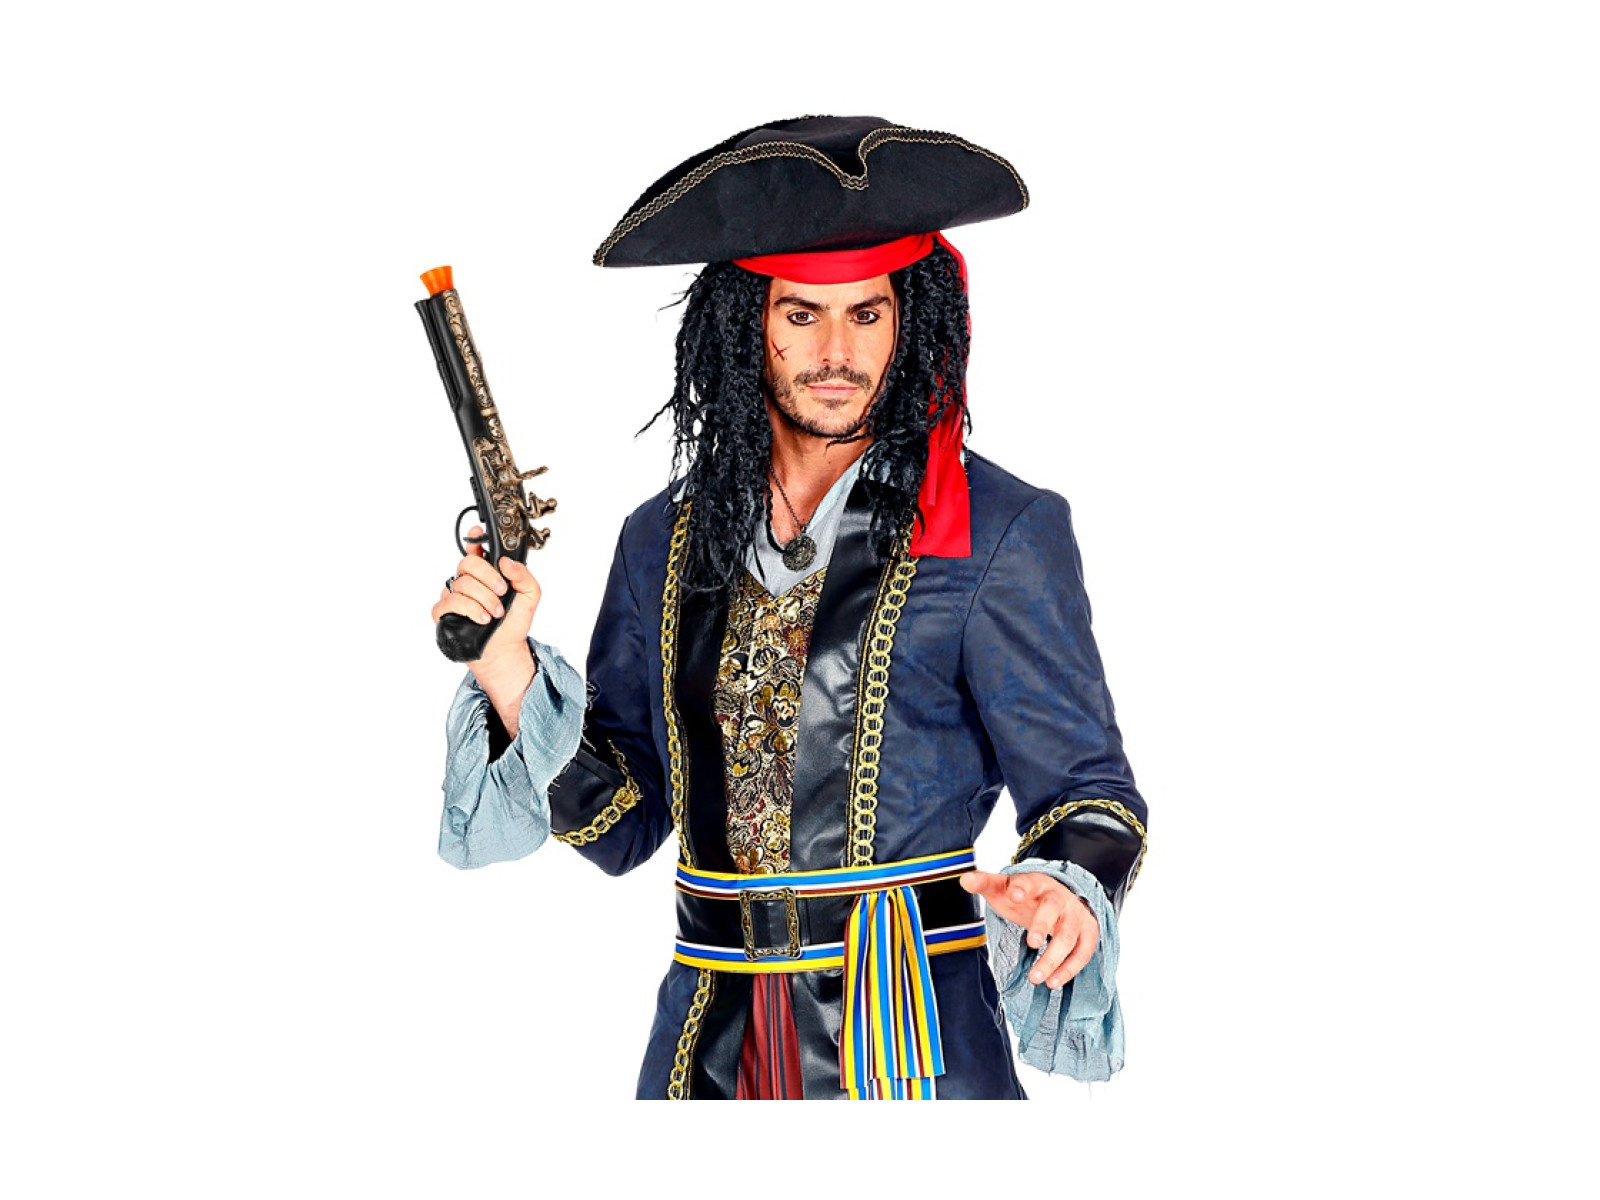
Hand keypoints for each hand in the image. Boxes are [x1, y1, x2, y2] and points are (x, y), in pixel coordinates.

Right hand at [430, 524, 541, 677]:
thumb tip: (506, 562)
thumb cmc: (513, 623)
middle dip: (488, 576)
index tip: (478, 534)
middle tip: (502, 591)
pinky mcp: (445, 613)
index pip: (476, 550)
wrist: (505, 650)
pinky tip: (482, 618)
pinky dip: (469, 609)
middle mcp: (468, 582)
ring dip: (484, 598)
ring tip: (496, 613)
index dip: (474, 539)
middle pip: (467, 563)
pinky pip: (449, 602)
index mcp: (487, 574)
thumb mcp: (530, 596)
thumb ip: (523, 576)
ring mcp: (455, 597)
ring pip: (462, 584)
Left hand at [960, 869, 1098, 989]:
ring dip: (1053, 958)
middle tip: (1032, 943)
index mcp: (1037, 883)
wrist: (1062, 897)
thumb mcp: (1005, 887)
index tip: (1014, 894)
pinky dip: (1069, 969)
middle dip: (1043, 926)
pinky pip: (1082, 953)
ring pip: (1068, 937)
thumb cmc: (1027, 895)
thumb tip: (964, 879)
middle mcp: (1059, 898)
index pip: (1030, 881)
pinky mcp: (1087, 933)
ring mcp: (1075, 916)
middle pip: (1052, 910)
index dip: (1023, 887)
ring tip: (1035, 978)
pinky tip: (1053, 982)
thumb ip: (985, 883)